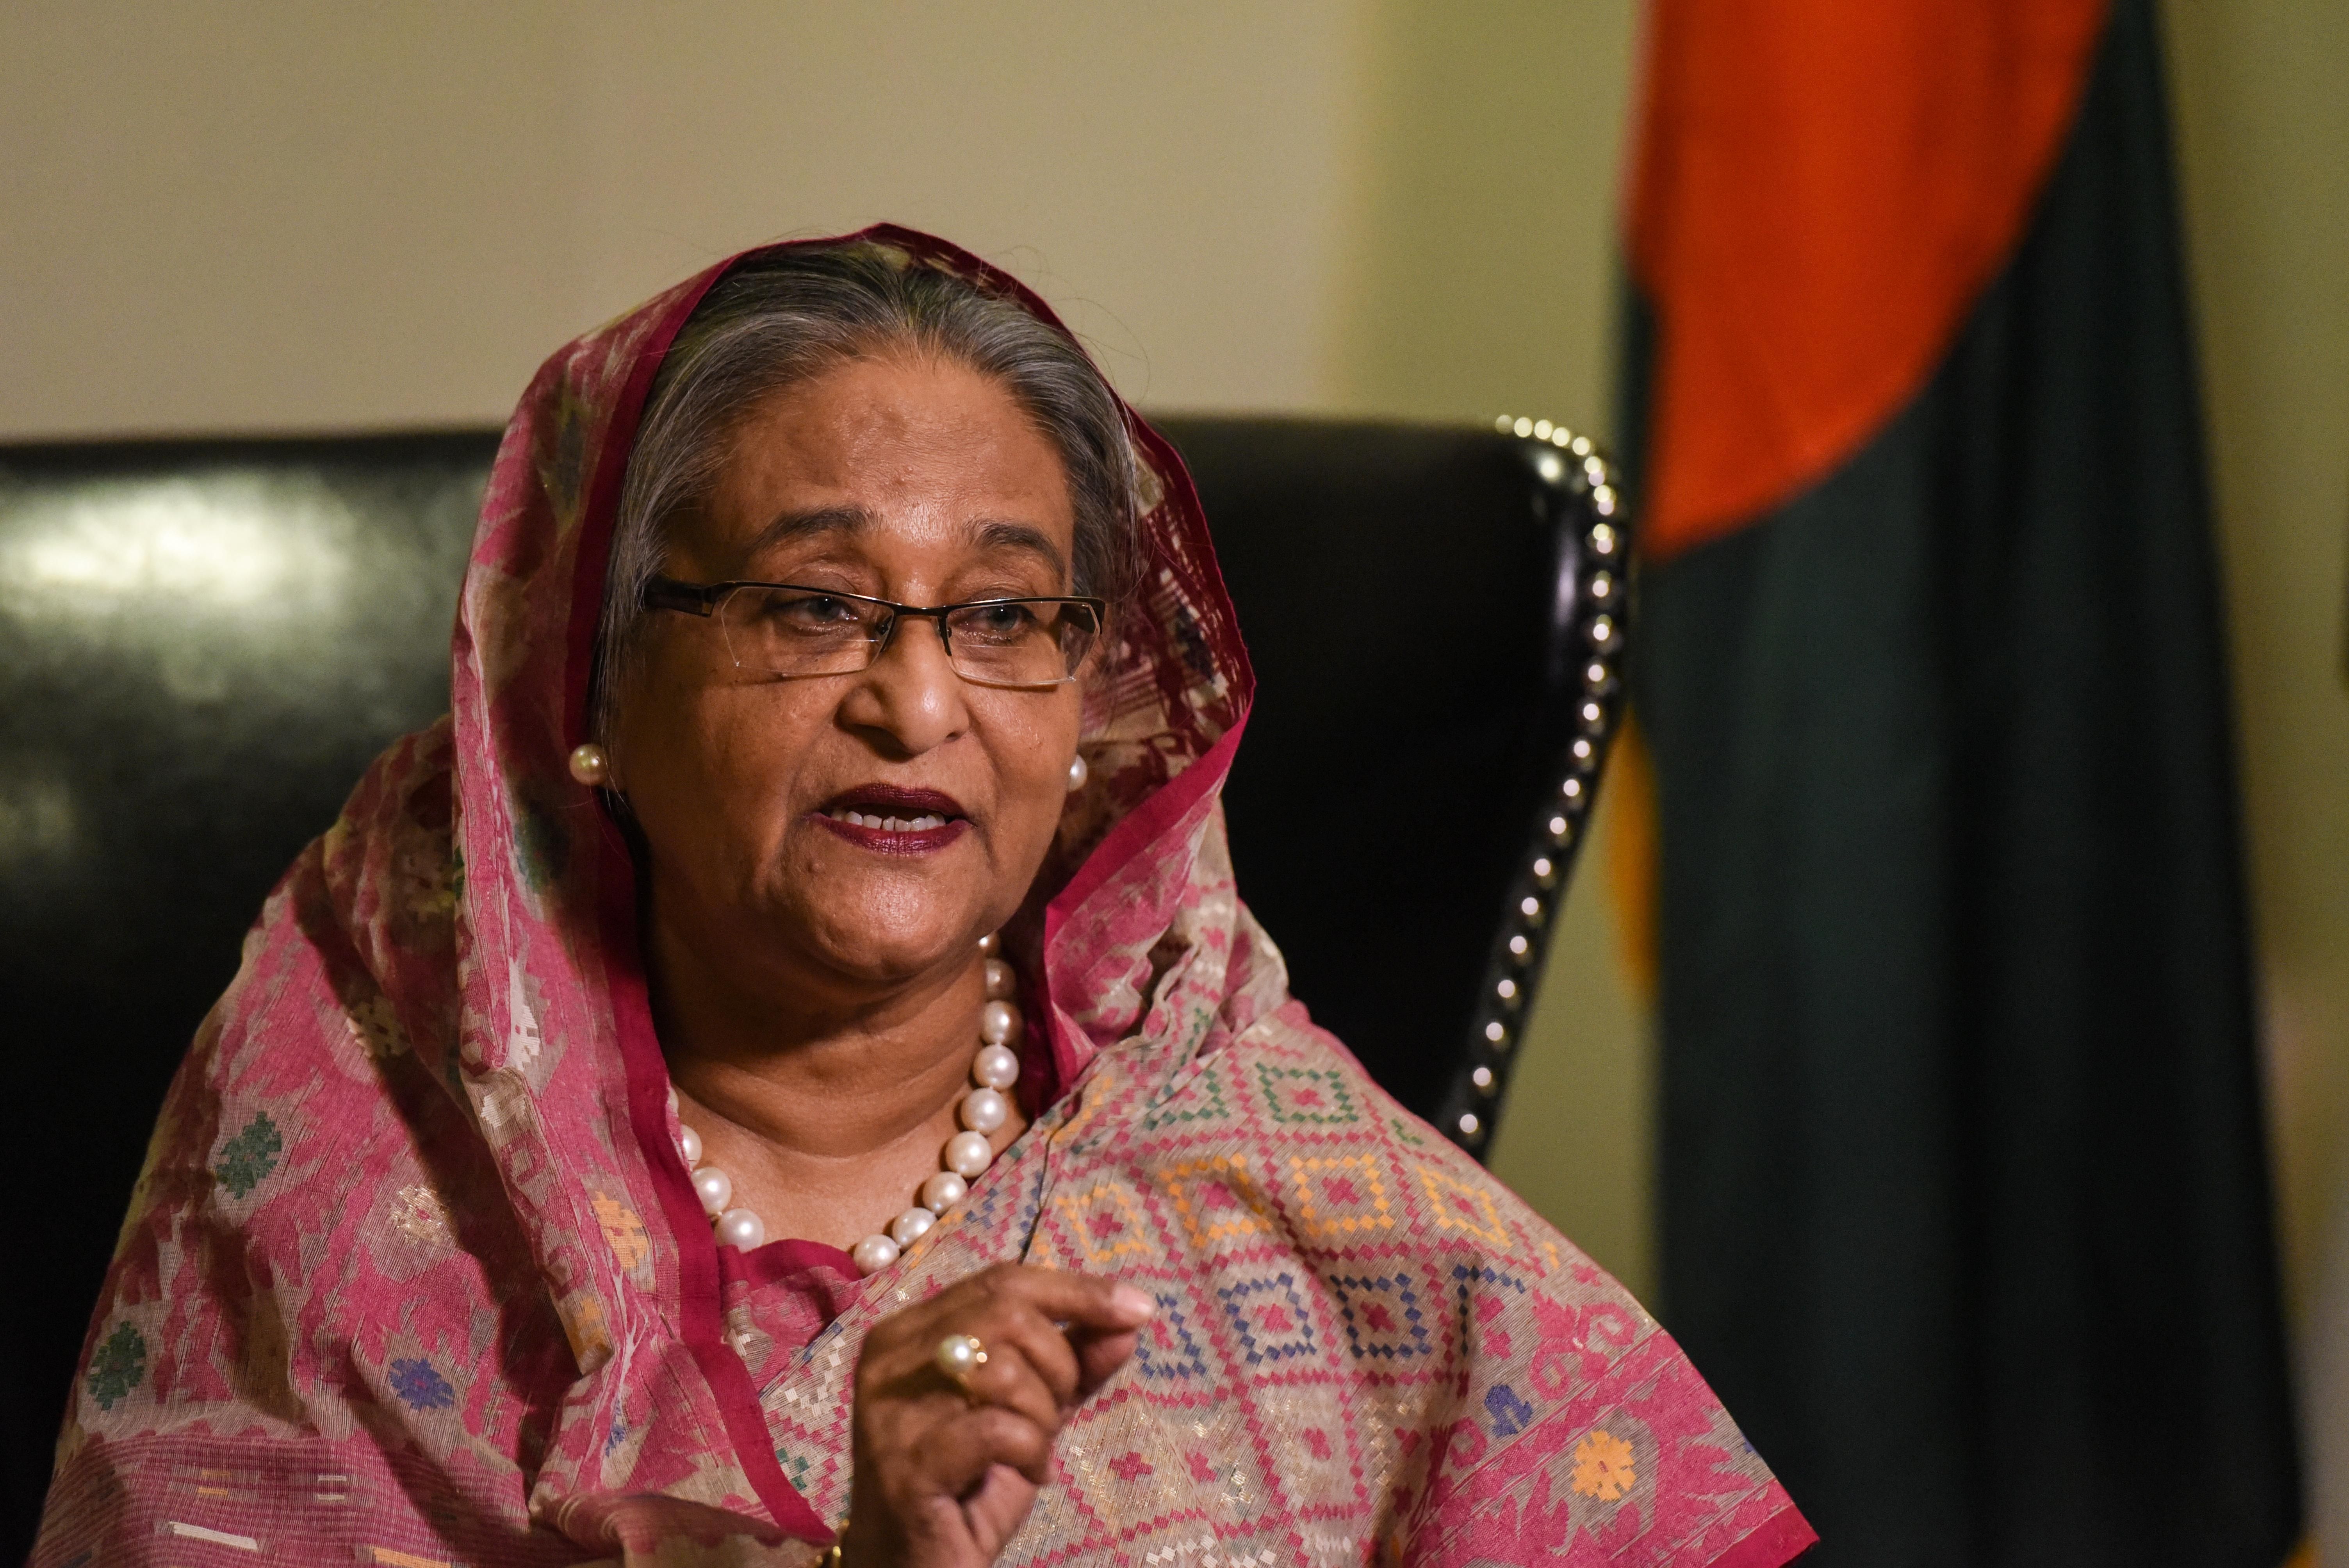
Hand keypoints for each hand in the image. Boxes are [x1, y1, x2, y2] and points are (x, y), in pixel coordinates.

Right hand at [841, 1263, 1153, 1567]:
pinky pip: (998, 1429)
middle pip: (1005, 1314)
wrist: (914, 1567)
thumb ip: (1075, 1362)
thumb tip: (1130, 1319)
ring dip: (1042, 1413)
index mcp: (910, 1331)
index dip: (1075, 1290)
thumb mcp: (1032, 1412)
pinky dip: (1030, 1451)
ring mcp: (891, 1410)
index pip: (1002, 1281)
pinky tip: (1026, 1473)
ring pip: (1002, 1369)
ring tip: (1032, 1448)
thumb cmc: (970, 1485)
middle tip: (1057, 1410)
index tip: (1138, 1309)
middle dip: (1057, 1363)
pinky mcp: (906, 1463)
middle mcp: (889, 1358)